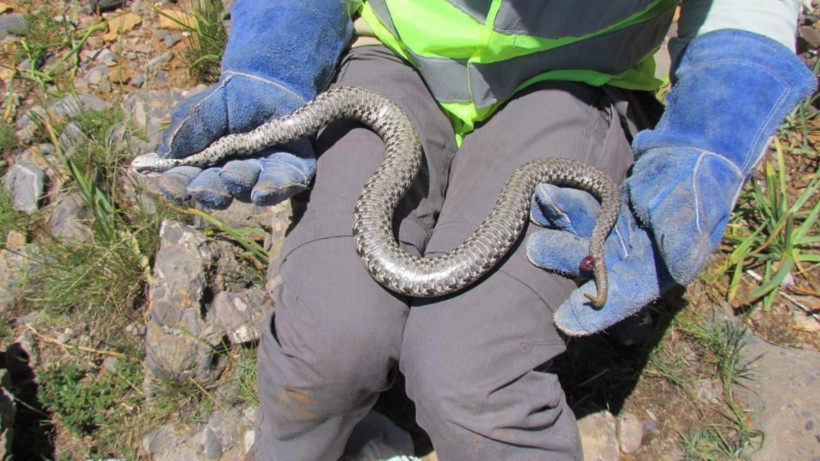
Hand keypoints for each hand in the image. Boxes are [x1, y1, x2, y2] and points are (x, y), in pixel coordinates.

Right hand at [155, 79, 315, 207]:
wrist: (270, 83)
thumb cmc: (230, 99)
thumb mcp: (205, 108)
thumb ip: (188, 129)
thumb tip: (166, 154)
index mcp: (204, 165)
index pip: (186, 182)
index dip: (177, 186)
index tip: (170, 183)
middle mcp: (230, 177)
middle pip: (217, 193)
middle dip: (208, 191)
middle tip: (200, 186)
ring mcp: (260, 175)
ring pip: (248, 191)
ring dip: (238, 186)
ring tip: (232, 175)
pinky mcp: (290, 172)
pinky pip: (284, 185)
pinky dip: (274, 188)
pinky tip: (263, 190)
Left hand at [526, 30, 814, 335]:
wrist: (697, 154)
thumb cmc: (703, 185)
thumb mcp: (697, 211)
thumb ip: (686, 240)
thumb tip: (683, 272)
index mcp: (656, 270)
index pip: (622, 298)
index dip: (593, 314)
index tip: (563, 322)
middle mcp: (631, 259)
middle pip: (591, 268)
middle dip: (562, 260)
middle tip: (535, 250)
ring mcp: (616, 236)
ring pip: (579, 237)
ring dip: (556, 228)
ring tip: (535, 209)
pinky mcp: (605, 214)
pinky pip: (579, 212)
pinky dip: (563, 204)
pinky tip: (543, 194)